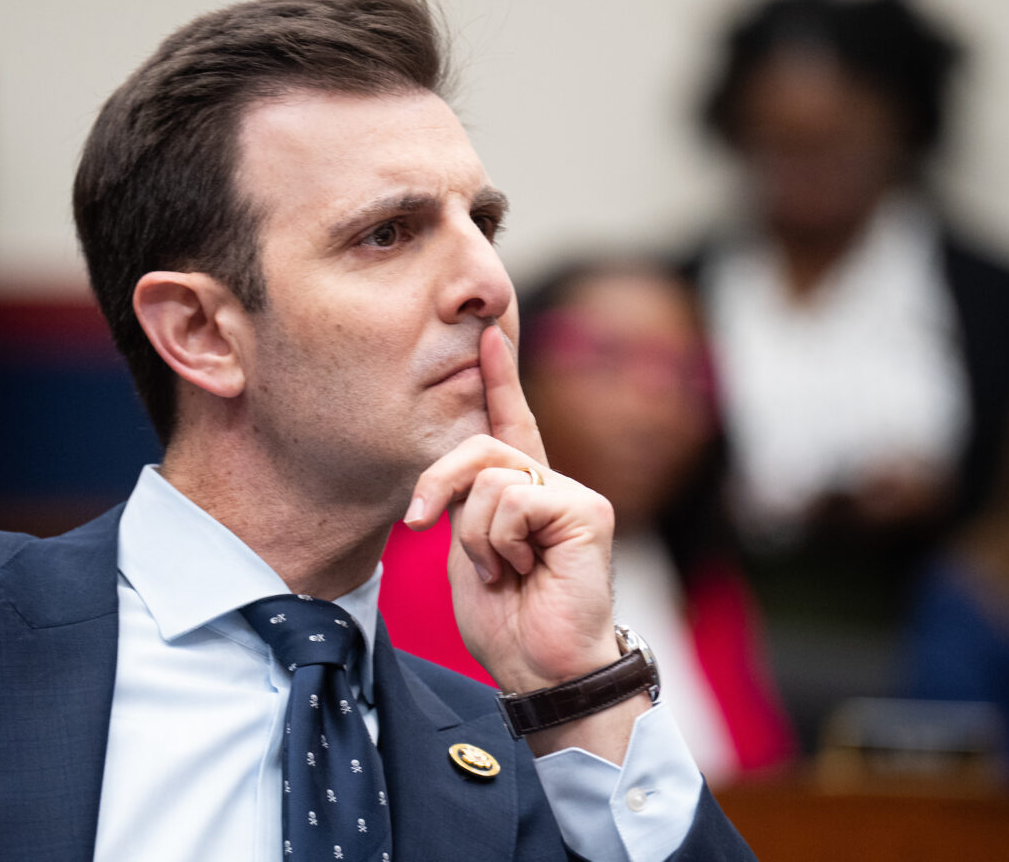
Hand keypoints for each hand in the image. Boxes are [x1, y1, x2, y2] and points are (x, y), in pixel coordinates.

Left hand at [404, 325, 618, 694]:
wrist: (541, 670)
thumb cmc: (507, 622)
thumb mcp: (469, 551)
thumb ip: (465, 504)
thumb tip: (446, 479)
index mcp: (524, 493)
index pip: (509, 425)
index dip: (499, 381)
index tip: (489, 337)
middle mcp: (553, 486)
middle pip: (481, 447)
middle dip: (439, 482)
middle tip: (421, 524)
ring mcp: (574, 497)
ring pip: (490, 478)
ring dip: (475, 535)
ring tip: (501, 571)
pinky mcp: (586, 512)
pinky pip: (514, 500)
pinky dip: (500, 541)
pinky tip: (521, 570)